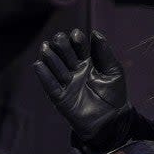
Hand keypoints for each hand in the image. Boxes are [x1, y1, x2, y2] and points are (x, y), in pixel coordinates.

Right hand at [34, 28, 130, 144]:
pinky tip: (39, 64)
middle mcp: (74, 70)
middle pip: (64, 53)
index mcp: (87, 62)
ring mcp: (66, 83)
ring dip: (50, 56)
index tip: (76, 35)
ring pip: (54, 66)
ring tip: (46, 47)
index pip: (78, 46)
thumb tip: (95, 32)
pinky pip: (49, 85)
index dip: (76, 40)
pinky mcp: (60, 97)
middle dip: (61, 45)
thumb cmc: (115, 95)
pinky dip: (44, 75)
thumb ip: (104, 53)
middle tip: (60, 39)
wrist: (112, 121)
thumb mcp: (114, 71)